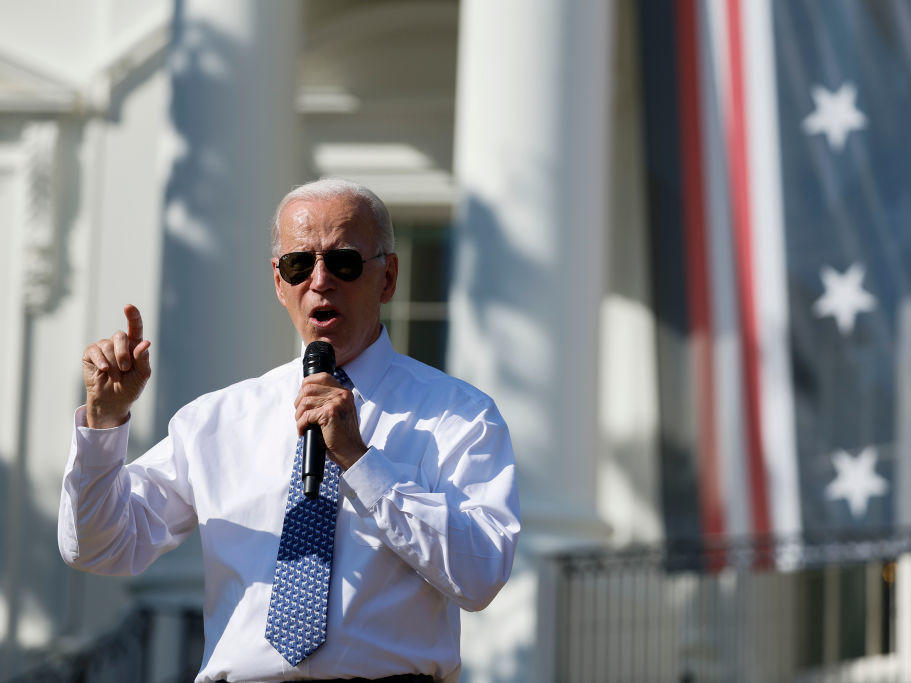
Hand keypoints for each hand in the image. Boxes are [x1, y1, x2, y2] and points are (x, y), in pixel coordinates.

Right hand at [82, 305, 151, 428]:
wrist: (113, 401)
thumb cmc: (130, 387)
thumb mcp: (142, 374)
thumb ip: (144, 359)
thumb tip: (145, 343)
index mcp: (134, 346)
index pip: (135, 327)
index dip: (133, 316)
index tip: (128, 307)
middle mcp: (118, 343)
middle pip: (120, 336)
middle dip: (123, 354)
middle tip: (125, 369)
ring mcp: (103, 347)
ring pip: (107, 345)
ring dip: (113, 364)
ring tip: (115, 376)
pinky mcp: (90, 354)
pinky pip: (94, 351)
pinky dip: (101, 361)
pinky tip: (104, 370)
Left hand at [294, 373, 365, 469]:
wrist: (352, 452)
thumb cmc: (342, 435)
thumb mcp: (338, 412)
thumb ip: (327, 401)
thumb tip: (304, 395)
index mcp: (344, 392)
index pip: (322, 377)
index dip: (307, 384)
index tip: (302, 398)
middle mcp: (342, 394)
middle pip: (309, 388)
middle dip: (298, 402)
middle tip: (300, 416)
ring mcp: (337, 402)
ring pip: (305, 402)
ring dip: (299, 415)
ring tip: (302, 425)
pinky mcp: (330, 413)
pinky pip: (306, 415)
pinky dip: (301, 425)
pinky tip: (303, 431)